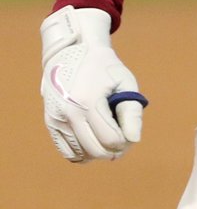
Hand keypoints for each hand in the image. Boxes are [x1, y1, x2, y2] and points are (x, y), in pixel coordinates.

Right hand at [39, 6, 145, 161]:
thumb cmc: (104, 69)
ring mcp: (56, 119)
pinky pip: (67, 152)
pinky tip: (94, 141)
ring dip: (99, 153)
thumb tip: (134, 140)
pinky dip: (83, 153)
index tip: (130, 133)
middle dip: (114, 150)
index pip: (111, 140)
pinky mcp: (50, 123)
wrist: (70, 53)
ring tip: (108, 137)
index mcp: (89, 102)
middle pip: (96, 151)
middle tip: (122, 139)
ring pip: (81, 155)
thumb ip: (132, 112)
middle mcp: (69, 113)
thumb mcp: (125, 82)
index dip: (126, 142)